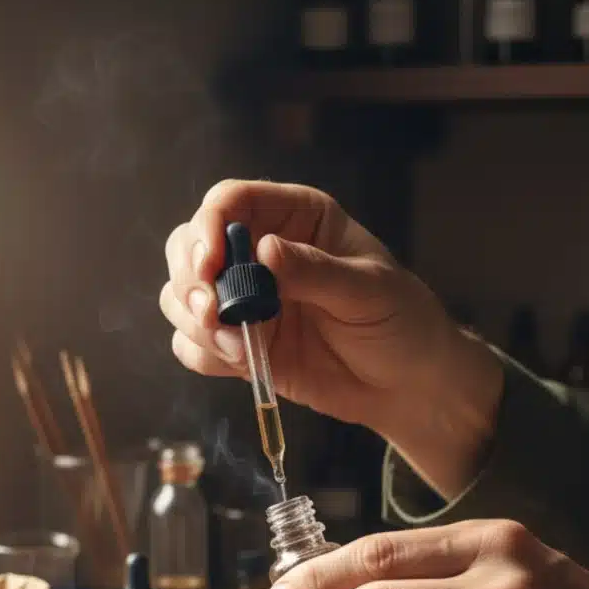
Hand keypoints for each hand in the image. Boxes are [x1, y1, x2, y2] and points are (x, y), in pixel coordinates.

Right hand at [160, 179, 502, 497]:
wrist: (407, 385)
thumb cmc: (401, 322)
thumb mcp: (368, 291)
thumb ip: (315, 272)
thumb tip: (264, 251)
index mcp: (295, 218)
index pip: (231, 203)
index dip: (209, 228)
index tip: (210, 264)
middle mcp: (260, 254)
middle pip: (189, 246)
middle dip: (190, 280)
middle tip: (212, 313)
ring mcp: (246, 302)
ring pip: (182, 297)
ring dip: (195, 322)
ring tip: (237, 348)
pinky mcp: (240, 346)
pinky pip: (193, 345)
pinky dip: (202, 354)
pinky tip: (239, 362)